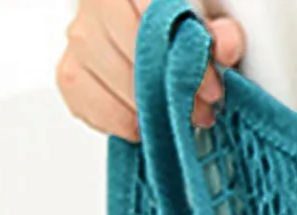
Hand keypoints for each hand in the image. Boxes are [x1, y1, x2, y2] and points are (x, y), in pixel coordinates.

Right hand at [57, 0, 244, 141]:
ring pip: (112, 82)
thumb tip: (226, 46)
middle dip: (172, 91)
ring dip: (150, 110)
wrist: (147, 41)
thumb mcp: (209, 23)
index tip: (211, 88)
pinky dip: (121, 121)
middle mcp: (96, 4)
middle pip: (132, 54)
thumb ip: (222, 30)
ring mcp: (79, 39)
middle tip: (200, 110)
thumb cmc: (179, 31)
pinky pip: (89, 104)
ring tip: (176, 117)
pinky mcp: (69, 74)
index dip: (184, 58)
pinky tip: (143, 121)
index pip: (152, 17)